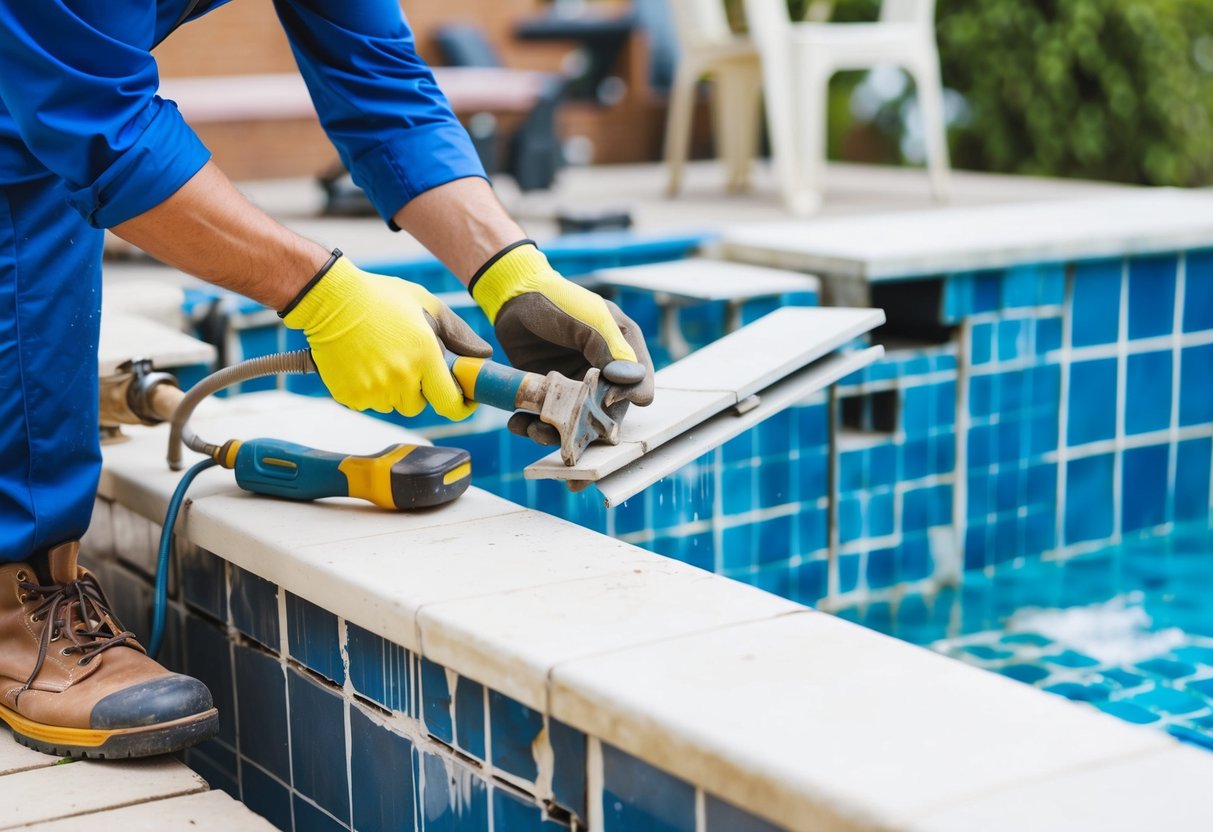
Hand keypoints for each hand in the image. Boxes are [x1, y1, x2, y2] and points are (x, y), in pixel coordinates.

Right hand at [281, 252, 490, 419]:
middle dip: (420, 390)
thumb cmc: (381, 299)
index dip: (461, 406)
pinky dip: (370, 390)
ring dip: (394, 390)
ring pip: (393, 405)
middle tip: (409, 363)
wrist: (330, 300)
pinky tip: (364, 363)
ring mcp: (373, 390)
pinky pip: (369, 403)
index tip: (464, 400)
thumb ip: (459, 333)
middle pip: (419, 405)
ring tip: (382, 357)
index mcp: (424, 357)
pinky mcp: (350, 396)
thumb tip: (483, 356)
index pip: (450, 403)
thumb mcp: (428, 305)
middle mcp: (401, 378)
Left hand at [469, 241, 654, 444]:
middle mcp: (602, 374)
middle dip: (589, 431)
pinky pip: (546, 418)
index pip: (639, 386)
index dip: (626, 398)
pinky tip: (518, 422)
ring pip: (574, 423)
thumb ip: (610, 349)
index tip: (605, 399)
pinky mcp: (549, 393)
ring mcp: (575, 386)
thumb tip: (632, 382)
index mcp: (623, 352)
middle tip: (570, 441)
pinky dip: (532, 425)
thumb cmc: (559, 301)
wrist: (514, 296)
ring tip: (533, 431)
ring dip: (555, 434)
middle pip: (606, 414)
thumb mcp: (589, 320)